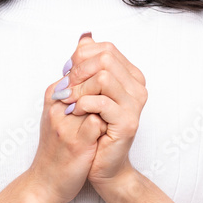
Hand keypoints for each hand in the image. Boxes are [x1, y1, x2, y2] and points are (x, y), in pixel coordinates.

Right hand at [26, 34, 108, 202]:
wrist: (47, 182)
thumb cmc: (58, 145)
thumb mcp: (63, 110)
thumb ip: (76, 80)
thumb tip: (87, 40)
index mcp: (54, 94)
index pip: (84, 66)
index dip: (103, 80)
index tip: (107, 96)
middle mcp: (57, 104)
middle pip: (94, 78)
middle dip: (110, 92)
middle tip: (109, 109)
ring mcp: (66, 122)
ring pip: (99, 98)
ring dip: (109, 109)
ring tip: (104, 123)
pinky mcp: (76, 141)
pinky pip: (99, 122)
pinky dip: (107, 127)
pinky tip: (104, 136)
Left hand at [61, 33, 147, 189]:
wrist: (98, 166)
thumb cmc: (91, 130)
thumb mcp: (86, 91)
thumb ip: (88, 64)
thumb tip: (85, 35)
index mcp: (130, 77)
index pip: (105, 49)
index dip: (81, 58)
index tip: (67, 75)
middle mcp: (138, 88)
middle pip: (105, 58)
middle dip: (79, 71)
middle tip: (65, 90)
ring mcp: (135, 105)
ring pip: (104, 77)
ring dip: (79, 89)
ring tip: (69, 103)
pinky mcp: (127, 123)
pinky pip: (102, 102)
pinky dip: (82, 105)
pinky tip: (76, 113)